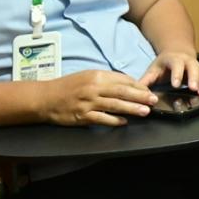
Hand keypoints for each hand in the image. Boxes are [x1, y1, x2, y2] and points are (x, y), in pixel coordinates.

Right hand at [39, 69, 156, 127]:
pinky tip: (125, 122)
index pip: (122, 80)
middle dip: (140, 96)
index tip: (149, 90)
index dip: (138, 86)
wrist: (45, 98)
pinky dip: (114, 120)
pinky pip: (102, 118)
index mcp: (96, 76)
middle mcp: (93, 88)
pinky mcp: (82, 116)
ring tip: (145, 111)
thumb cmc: (68, 86)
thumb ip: (106, 79)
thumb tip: (127, 84)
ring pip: (114, 105)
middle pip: (122, 92)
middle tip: (153, 100)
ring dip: (132, 108)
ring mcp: (88, 103)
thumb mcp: (87, 76)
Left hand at [137, 51, 198, 95]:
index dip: (177, 74)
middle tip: (194, 89)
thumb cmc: (164, 64)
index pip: (176, 65)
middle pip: (193, 68)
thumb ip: (146, 80)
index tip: (175, 85)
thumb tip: (136, 91)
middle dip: (194, 79)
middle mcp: (187, 61)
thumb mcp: (154, 69)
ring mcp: (196, 65)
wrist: (177, 53)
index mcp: (174, 59)